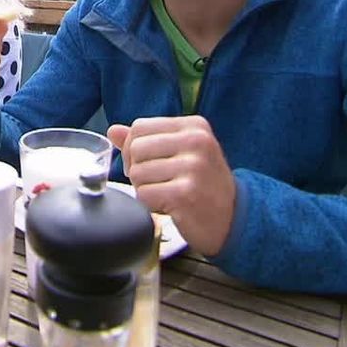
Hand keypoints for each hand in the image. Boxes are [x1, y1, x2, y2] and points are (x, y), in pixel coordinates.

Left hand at [108, 116, 236, 255]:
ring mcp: (193, 167)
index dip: (134, 149)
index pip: (139, 127)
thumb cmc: (203, 185)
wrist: (233, 219)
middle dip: (138, 170)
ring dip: (145, 189)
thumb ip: (148, 140)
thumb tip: (113, 131)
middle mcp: (196, 141)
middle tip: (160, 183)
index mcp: (194, 126)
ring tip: (168, 194)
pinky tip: (170, 207)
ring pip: (136, 173)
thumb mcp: (181, 154)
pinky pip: (144, 195)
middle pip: (135, 149)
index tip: (151, 164)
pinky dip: (150, 205)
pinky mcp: (186, 194)